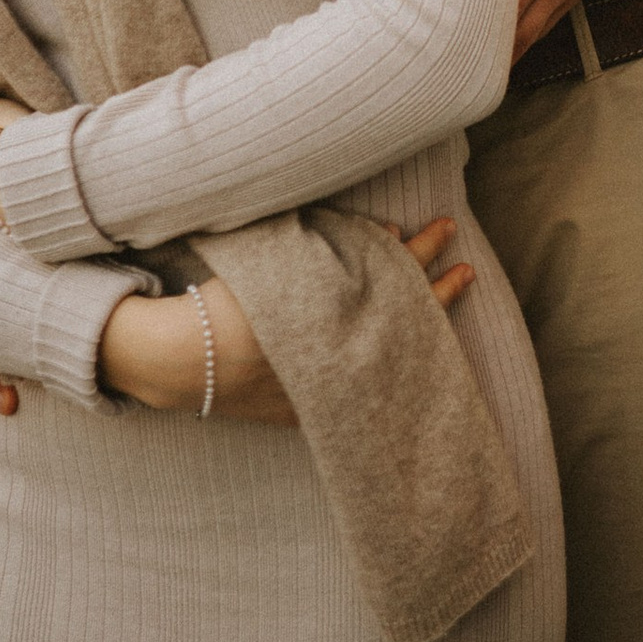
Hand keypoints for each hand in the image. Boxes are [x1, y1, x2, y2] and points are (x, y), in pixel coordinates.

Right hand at [99, 221, 474, 420]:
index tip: (439, 227)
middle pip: (400, 318)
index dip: (420, 251)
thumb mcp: (272, 258)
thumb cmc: (221, 300)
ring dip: (423, 324)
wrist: (176, 360)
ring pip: (390, 357)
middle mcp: (335, 358)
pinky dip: (386, 365)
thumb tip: (386, 233)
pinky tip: (408, 349)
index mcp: (327, 316)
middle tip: (465, 263)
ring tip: (452, 295)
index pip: (390, 276)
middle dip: (435, 287)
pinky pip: (364, 391)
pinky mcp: (308, 414)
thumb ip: (324, 241)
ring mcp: (325, 391)